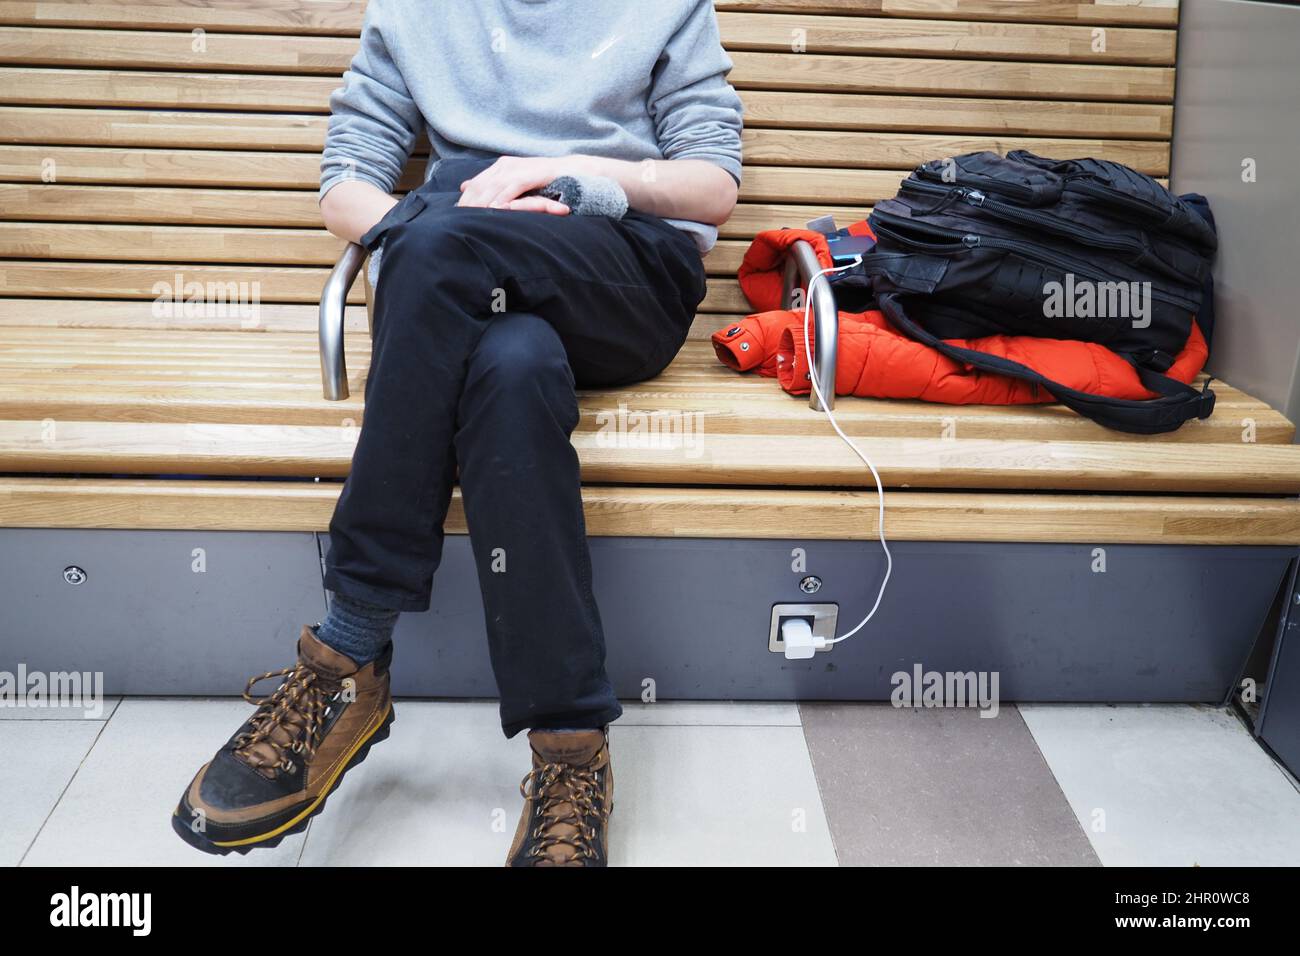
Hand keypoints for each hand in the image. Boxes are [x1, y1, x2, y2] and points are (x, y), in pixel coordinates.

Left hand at [458, 155, 581, 214]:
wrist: (573, 171)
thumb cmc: (545, 180)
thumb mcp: (515, 182)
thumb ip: (492, 184)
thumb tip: (465, 186)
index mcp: (501, 167)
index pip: (476, 184)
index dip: (465, 200)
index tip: (454, 216)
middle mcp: (506, 165)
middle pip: (480, 186)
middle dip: (468, 203)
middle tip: (457, 220)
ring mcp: (518, 169)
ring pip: (493, 187)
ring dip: (481, 204)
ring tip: (470, 218)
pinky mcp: (530, 174)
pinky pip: (512, 188)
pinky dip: (502, 200)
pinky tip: (494, 211)